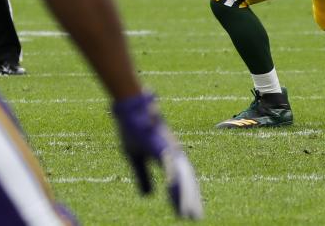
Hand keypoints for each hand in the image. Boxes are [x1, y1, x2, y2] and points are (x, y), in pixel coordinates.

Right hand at [112, 92, 202, 219]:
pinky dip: (172, 177)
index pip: (180, 180)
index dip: (185, 197)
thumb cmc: (133, 130)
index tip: (188, 214)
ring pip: (180, 175)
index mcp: (168, 156)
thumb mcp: (135, 159)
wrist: (129, 109)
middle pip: (185, 180)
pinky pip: (168, 163)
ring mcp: (169, 147)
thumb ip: (143, 177)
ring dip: (184, 194)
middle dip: (190, 200)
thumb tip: (148, 196)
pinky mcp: (160, 143)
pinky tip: (173, 190)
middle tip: (195, 218)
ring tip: (188, 212)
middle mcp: (173, 152)